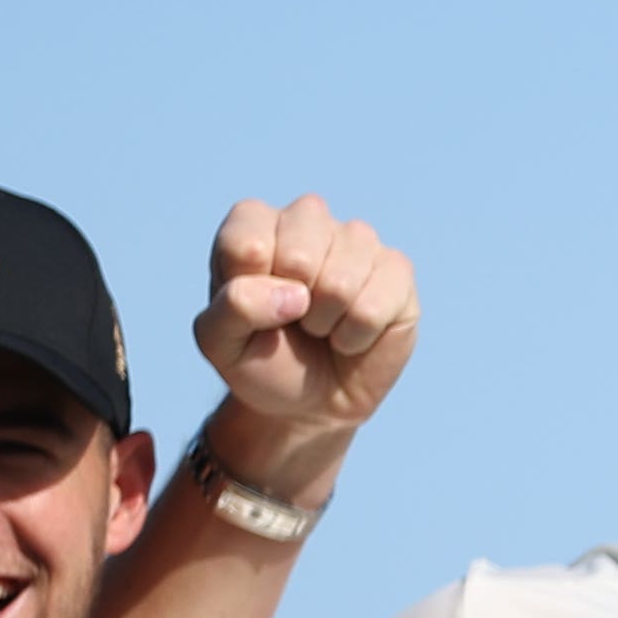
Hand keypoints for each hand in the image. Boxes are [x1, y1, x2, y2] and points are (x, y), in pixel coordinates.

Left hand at [194, 197, 418, 467]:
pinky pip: (375, 307)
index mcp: (255, 222)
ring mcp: (358, 240)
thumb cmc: (261, 359)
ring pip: (341, 283)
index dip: (248, 292)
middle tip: (293, 319)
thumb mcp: (220, 342)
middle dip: (293, 308)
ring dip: (327, 323)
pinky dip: (358, 335)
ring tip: (322, 326)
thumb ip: (234, 308)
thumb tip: (295, 294)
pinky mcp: (397, 270)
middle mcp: (308, 218)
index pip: (245, 243)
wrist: (312, 399)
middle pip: (298, 256)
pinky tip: (353, 331)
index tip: (254, 308)